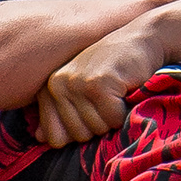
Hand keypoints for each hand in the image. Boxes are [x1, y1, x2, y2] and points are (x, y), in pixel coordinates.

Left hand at [33, 23, 167, 145]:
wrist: (140, 41)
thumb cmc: (112, 70)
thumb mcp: (80, 91)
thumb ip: (59, 114)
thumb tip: (40, 138)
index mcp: (48, 90)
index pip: (55, 139)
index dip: (79, 133)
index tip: (91, 111)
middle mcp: (57, 85)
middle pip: (78, 136)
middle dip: (99, 126)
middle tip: (107, 101)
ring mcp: (76, 83)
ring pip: (97, 129)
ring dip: (113, 118)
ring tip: (116, 94)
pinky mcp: (98, 83)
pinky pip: (113, 120)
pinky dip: (125, 112)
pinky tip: (125, 90)